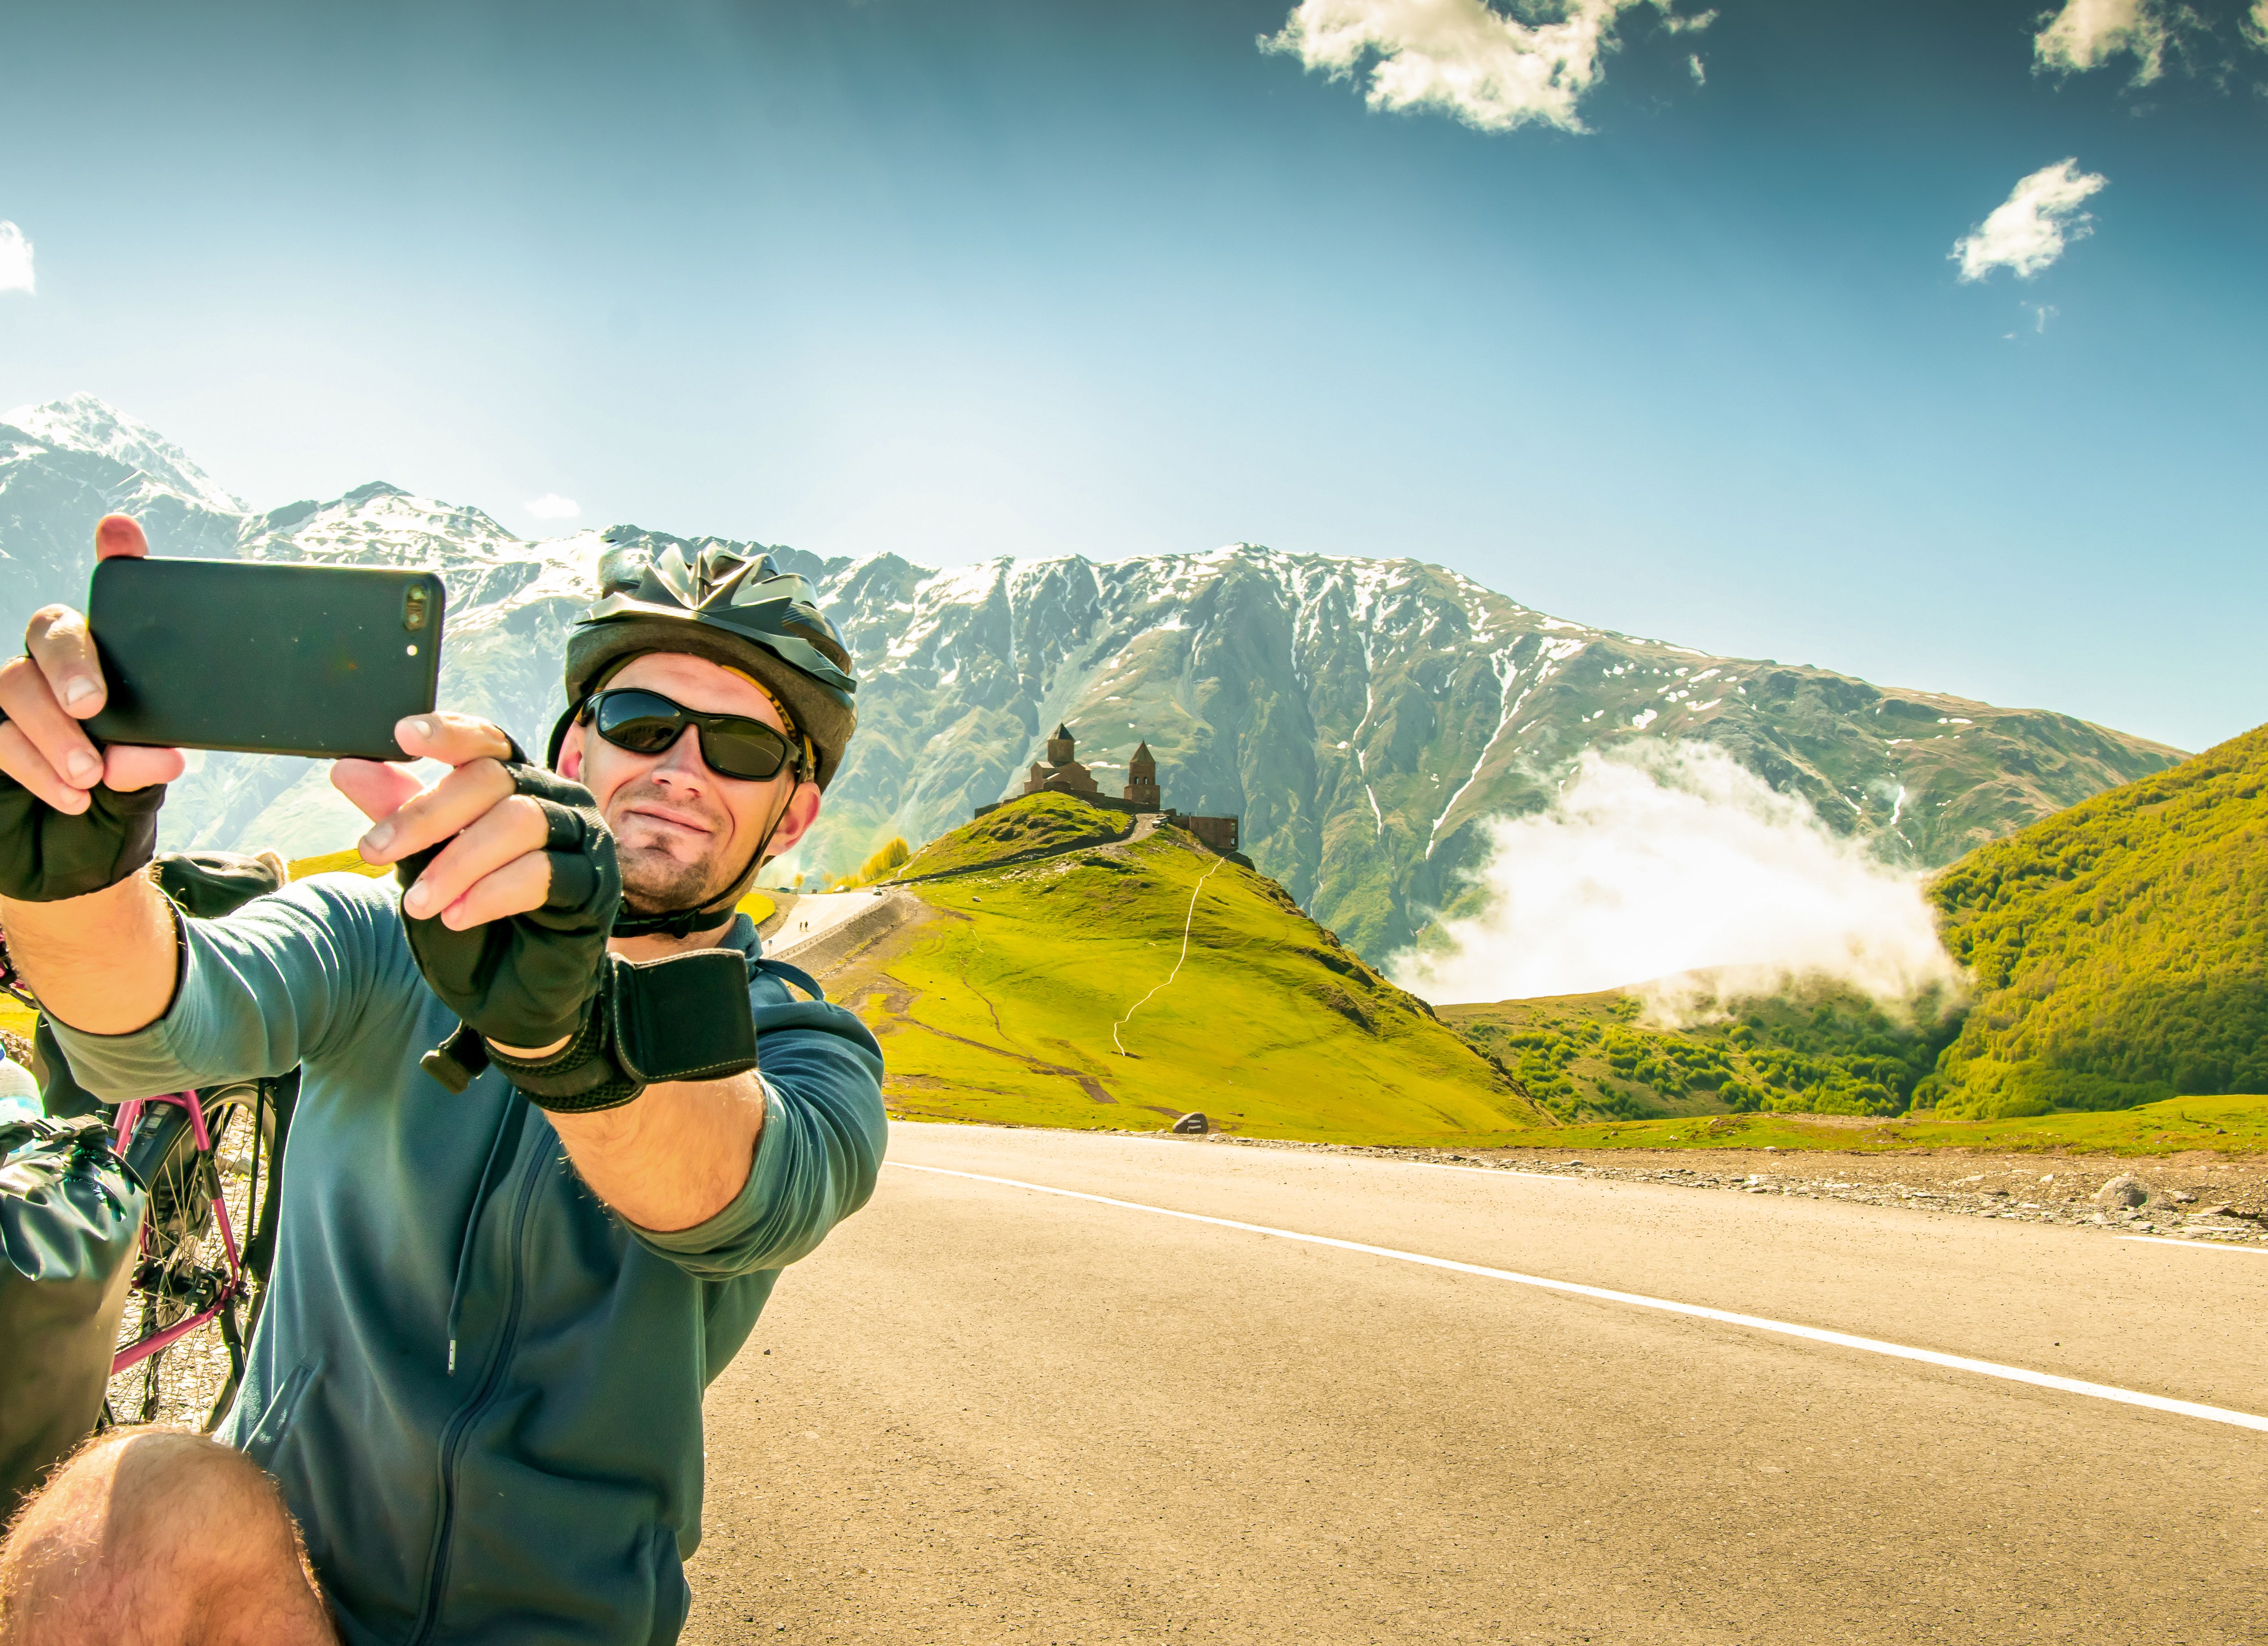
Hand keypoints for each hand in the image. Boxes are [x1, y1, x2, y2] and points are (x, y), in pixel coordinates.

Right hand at [0, 515, 185, 811]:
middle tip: (93, 707)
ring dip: (51, 728)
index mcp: (115, 661)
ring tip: (89, 774)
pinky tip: (71, 793)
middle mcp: (62, 664)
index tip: (120, 532)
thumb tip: (158, 756)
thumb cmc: (116, 807)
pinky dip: (33, 763)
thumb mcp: (145, 787)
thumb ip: (147, 766)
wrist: (72, 857)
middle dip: (70, 663)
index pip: (116, 598)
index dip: (118, 557)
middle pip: (51, 630)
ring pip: (14, 681)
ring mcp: (19, 694)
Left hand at [334, 712, 624, 1071]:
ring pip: (520, 820)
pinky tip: (458, 917)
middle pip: (493, 778)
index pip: (487, 743)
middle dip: (426, 814)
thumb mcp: (420, 867)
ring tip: (419, 903)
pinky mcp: (594, 885)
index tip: (401, 736)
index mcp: (516, 786)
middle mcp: (555, 801)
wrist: (506, 999)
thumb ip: (396, 816)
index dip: (449, 734)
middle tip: (374, 852)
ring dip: (457, 861)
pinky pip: (542, 872)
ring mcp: (582, 840)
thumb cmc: (469, 924)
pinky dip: (491, 893)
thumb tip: (347, 767)